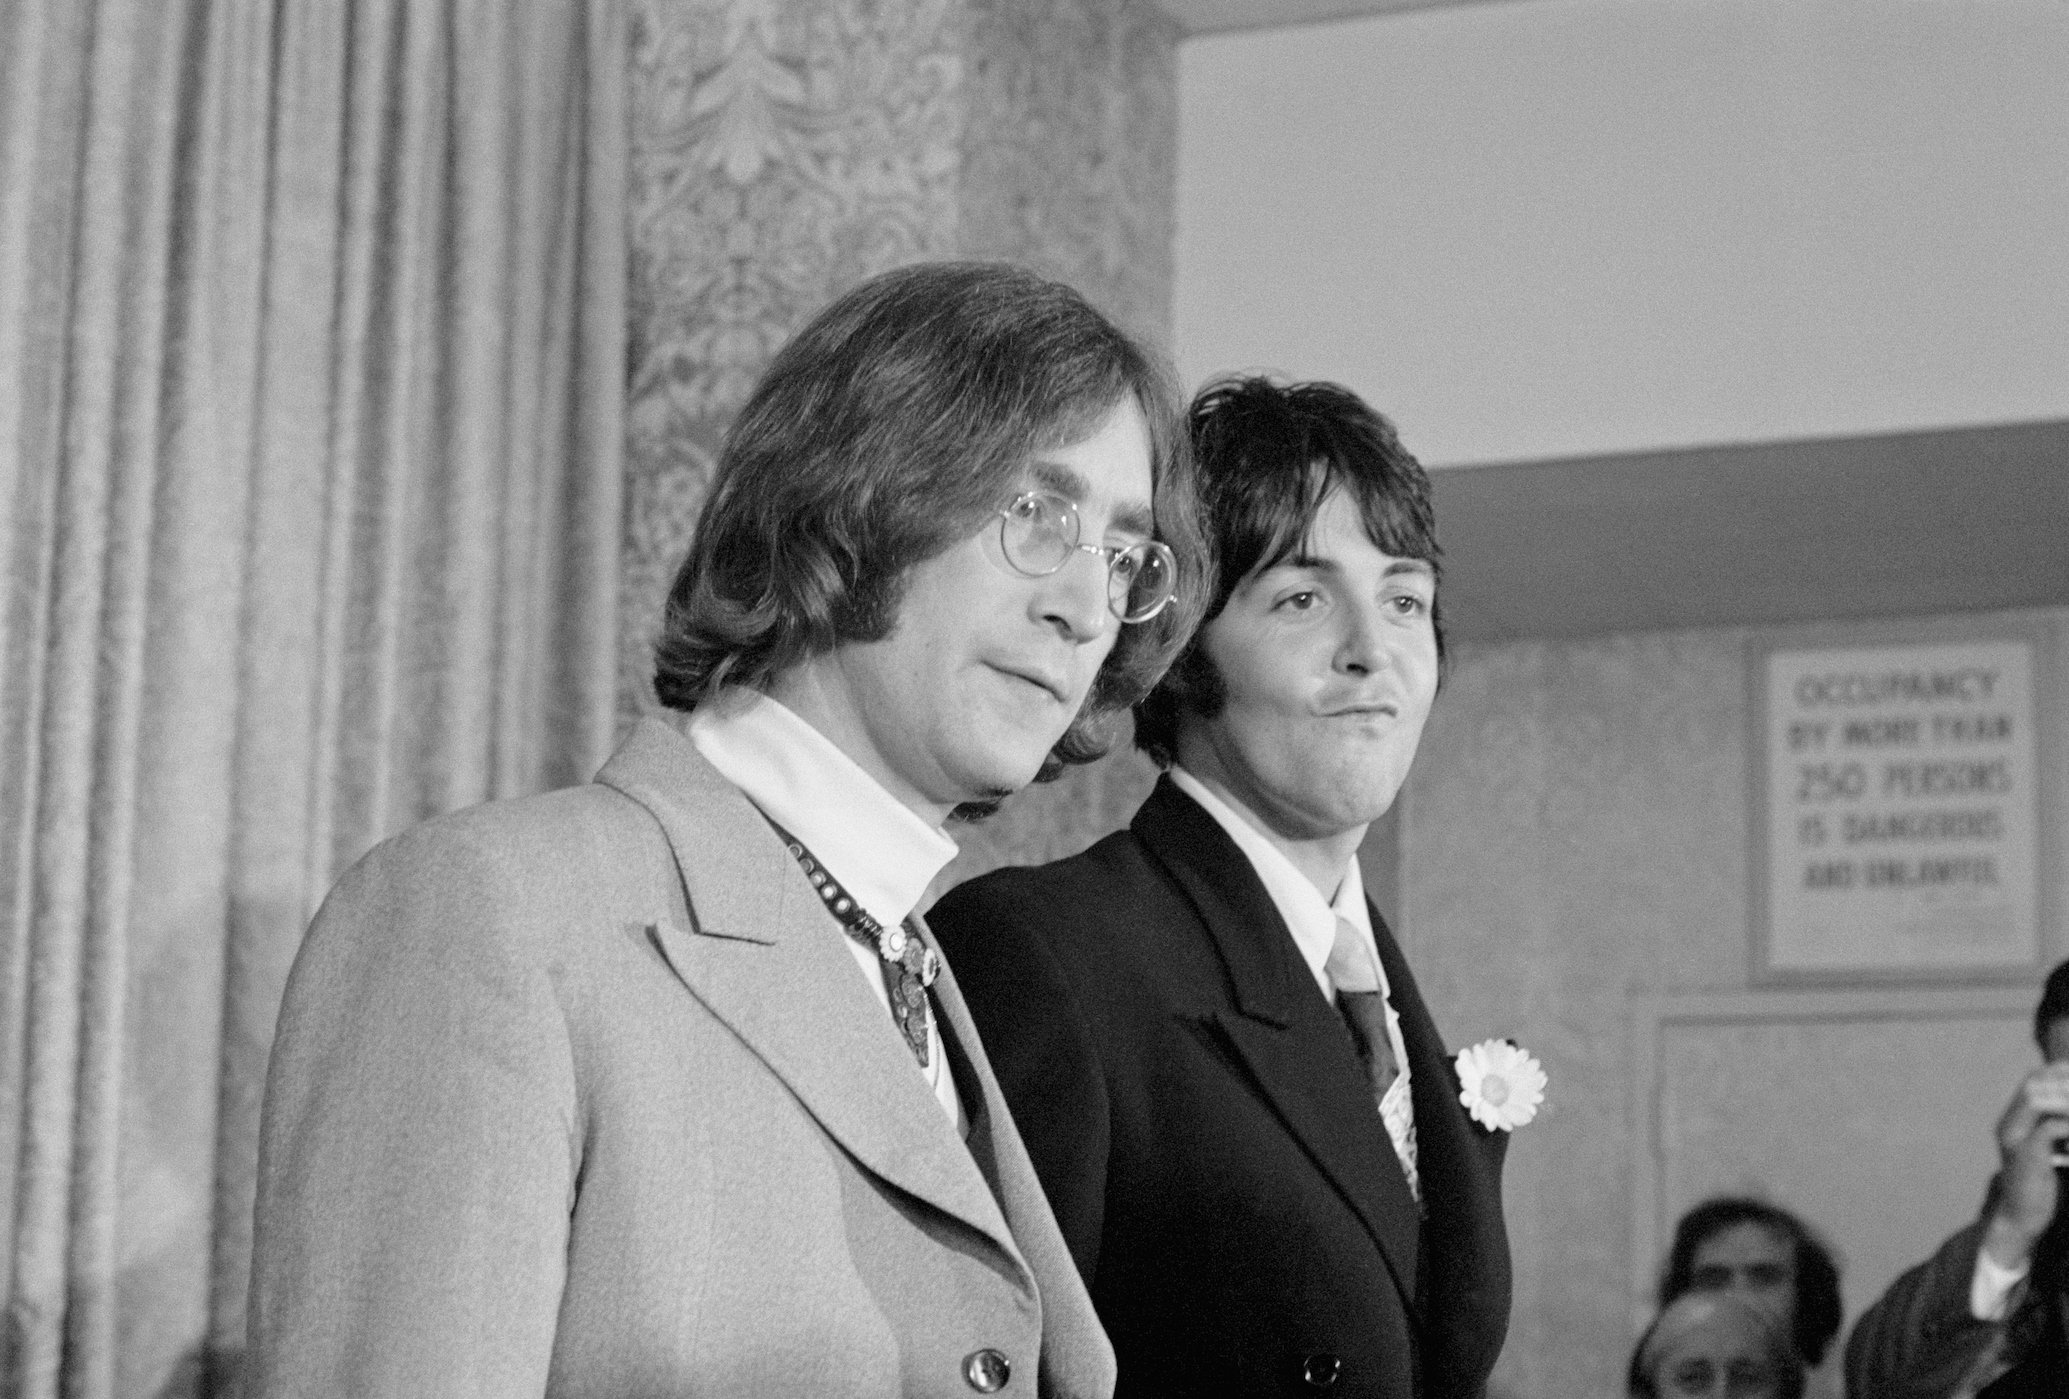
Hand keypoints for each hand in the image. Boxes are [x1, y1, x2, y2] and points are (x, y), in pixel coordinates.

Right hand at [1983, 1061, 2068, 1269]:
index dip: (2056, 1071)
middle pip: (2035, 1085)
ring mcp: (2015, 1140)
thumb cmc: (2038, 1186)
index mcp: (2012, 1121)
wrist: (2021, 1218)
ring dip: (2067, 1099)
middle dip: (2064, 1081)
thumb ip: (2054, 1130)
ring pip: (2041, 1102)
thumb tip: (2066, 1113)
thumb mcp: (2045, 1151)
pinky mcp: (2027, 1156)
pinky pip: (2051, 1129)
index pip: (2032, 1081)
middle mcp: (2009, 1125)